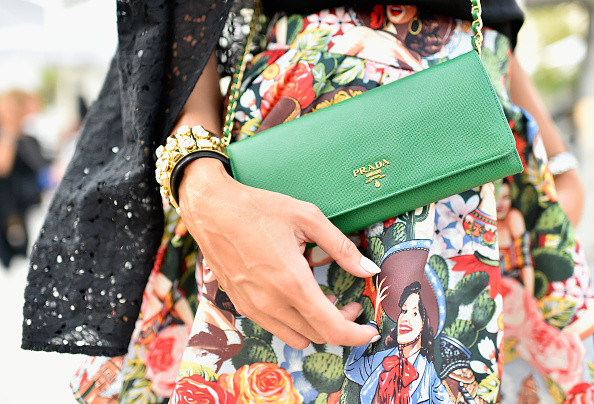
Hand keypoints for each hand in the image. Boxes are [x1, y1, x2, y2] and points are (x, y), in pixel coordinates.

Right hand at [178, 158, 380, 348]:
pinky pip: (275, 327)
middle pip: (317, 336)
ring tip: (323, 299)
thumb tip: (369, 269)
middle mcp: (271, 303)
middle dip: (341, 325)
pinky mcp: (241, 305)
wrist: (210, 209)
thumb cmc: (258, 209)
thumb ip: (341, 248)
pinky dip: (294, 321)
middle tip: (350, 302)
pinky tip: (295, 295)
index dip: (357, 335)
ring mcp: (253, 307)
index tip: (369, 329)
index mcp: (291, 282)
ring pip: (296, 337)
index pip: (332, 329)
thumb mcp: (307, 218)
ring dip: (316, 326)